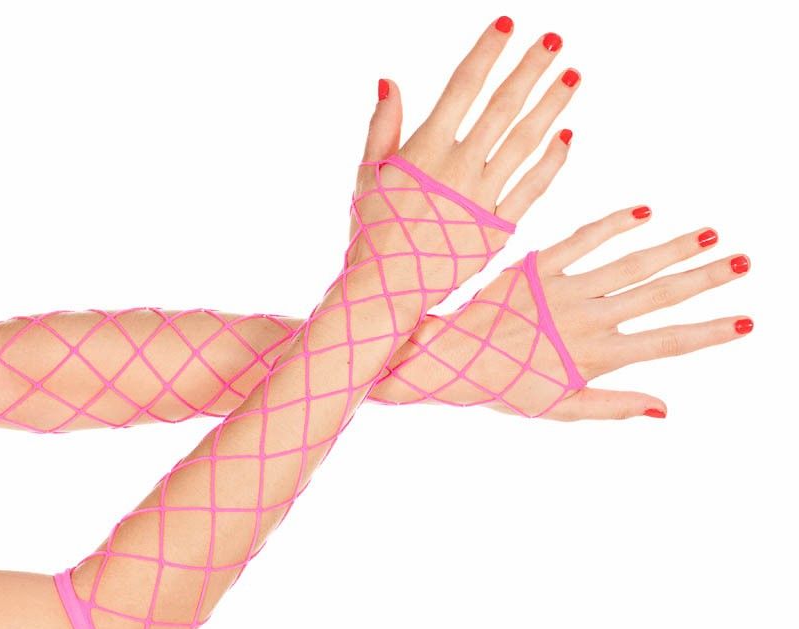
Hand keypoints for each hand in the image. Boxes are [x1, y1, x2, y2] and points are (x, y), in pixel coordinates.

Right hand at [345, 20, 577, 321]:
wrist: (388, 290)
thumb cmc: (371, 234)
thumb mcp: (367, 177)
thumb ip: (382, 129)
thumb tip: (391, 81)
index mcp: (425, 151)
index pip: (464, 87)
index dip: (487, 52)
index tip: (509, 25)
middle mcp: (459, 169)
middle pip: (503, 108)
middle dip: (531, 70)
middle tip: (555, 40)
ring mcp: (483, 199)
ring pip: (525, 143)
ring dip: (551, 106)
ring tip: (573, 75)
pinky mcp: (498, 229)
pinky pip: (532, 188)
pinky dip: (550, 162)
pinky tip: (566, 137)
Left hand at [373, 208, 752, 419]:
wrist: (448, 356)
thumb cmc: (503, 386)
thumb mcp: (557, 407)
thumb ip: (611, 406)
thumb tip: (665, 408)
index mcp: (594, 355)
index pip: (665, 342)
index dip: (709, 332)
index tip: (746, 321)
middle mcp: (586, 318)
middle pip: (657, 295)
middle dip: (705, 280)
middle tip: (744, 262)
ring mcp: (563, 289)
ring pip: (629, 264)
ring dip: (672, 249)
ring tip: (710, 235)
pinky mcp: (538, 266)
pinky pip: (583, 239)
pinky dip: (613, 224)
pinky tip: (644, 211)